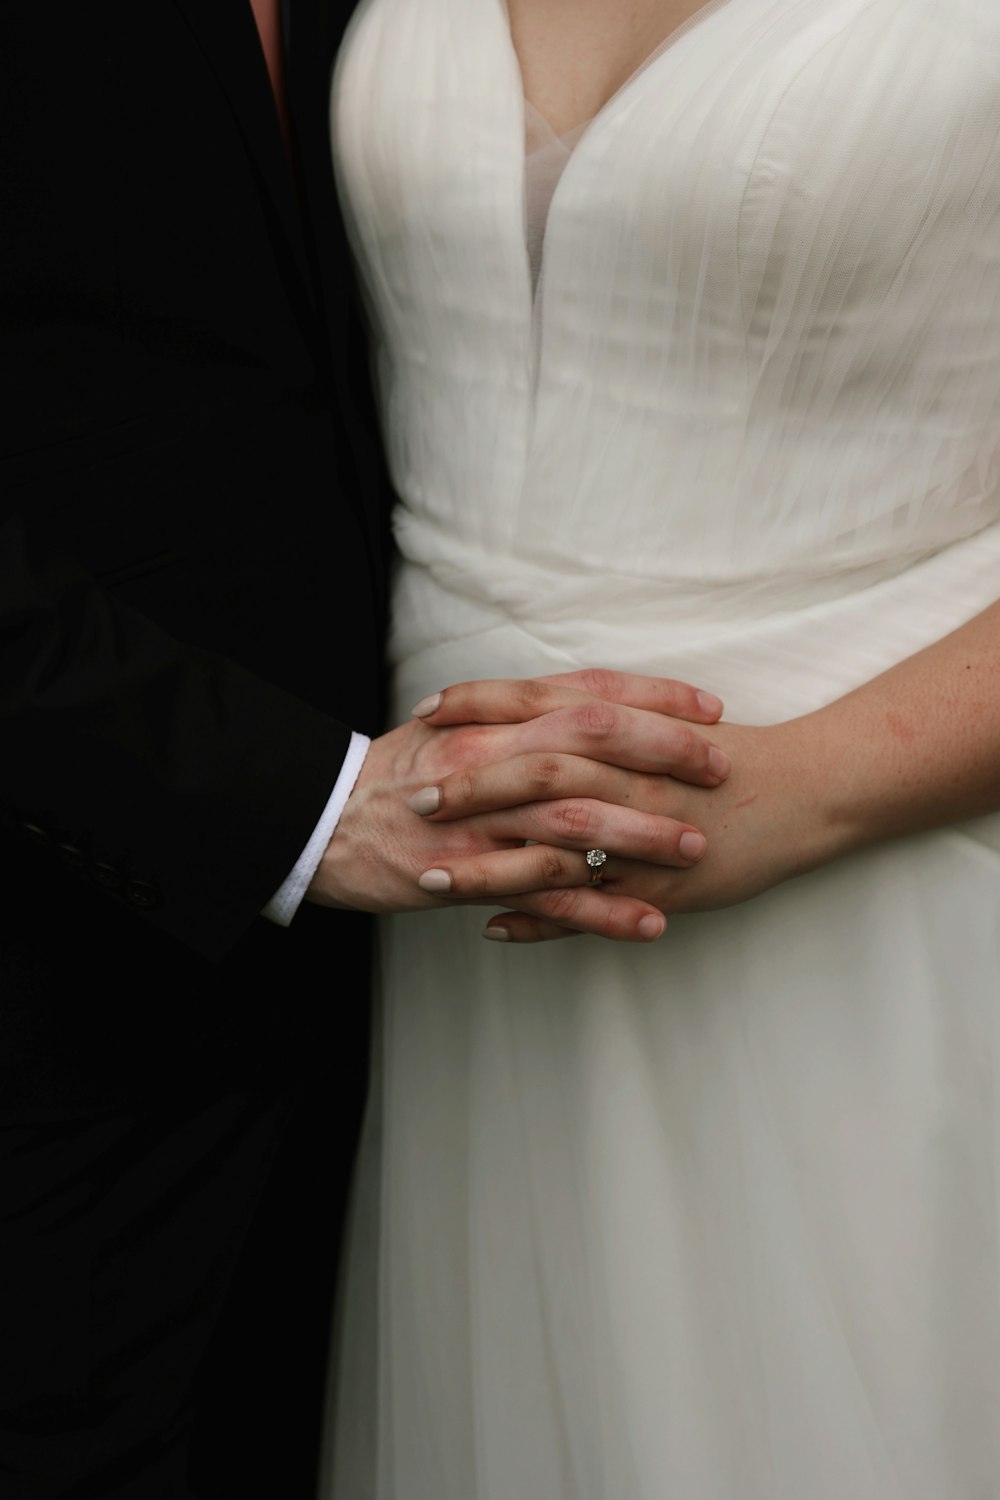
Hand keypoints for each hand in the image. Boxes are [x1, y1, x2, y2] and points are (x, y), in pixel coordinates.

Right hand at [307, 670, 731, 939]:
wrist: (320, 824)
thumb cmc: (393, 777)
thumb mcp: (453, 729)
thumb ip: (518, 717)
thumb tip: (586, 707)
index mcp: (491, 719)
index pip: (586, 693)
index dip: (653, 696)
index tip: (709, 708)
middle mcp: (491, 760)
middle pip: (590, 744)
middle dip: (663, 753)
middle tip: (721, 767)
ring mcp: (481, 821)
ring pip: (574, 821)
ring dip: (642, 835)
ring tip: (696, 847)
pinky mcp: (468, 878)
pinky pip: (545, 897)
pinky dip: (601, 912)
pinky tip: (651, 923)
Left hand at [409, 716, 848, 939]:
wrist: (809, 788)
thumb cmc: (734, 753)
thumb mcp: (665, 716)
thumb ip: (604, 711)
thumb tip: (541, 706)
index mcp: (628, 725)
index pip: (540, 704)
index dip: (479, 705)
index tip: (425, 709)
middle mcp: (630, 775)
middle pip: (535, 773)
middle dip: (470, 785)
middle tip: (414, 797)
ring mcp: (643, 833)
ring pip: (552, 849)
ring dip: (486, 864)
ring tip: (427, 874)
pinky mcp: (659, 882)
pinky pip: (590, 906)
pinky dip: (538, 918)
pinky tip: (491, 926)